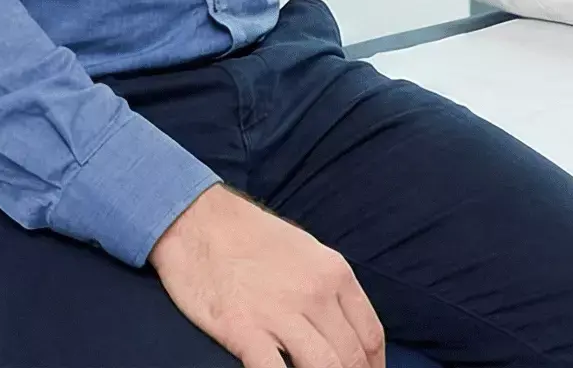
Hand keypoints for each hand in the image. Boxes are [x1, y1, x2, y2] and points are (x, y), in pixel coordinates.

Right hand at [148, 185, 385, 367]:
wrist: (198, 220)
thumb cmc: (252, 236)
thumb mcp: (307, 252)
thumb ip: (330, 288)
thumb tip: (346, 328)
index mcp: (335, 274)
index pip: (371, 335)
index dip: (374, 367)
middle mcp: (316, 294)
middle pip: (352, 357)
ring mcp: (280, 313)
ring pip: (324, 367)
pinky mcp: (243, 330)